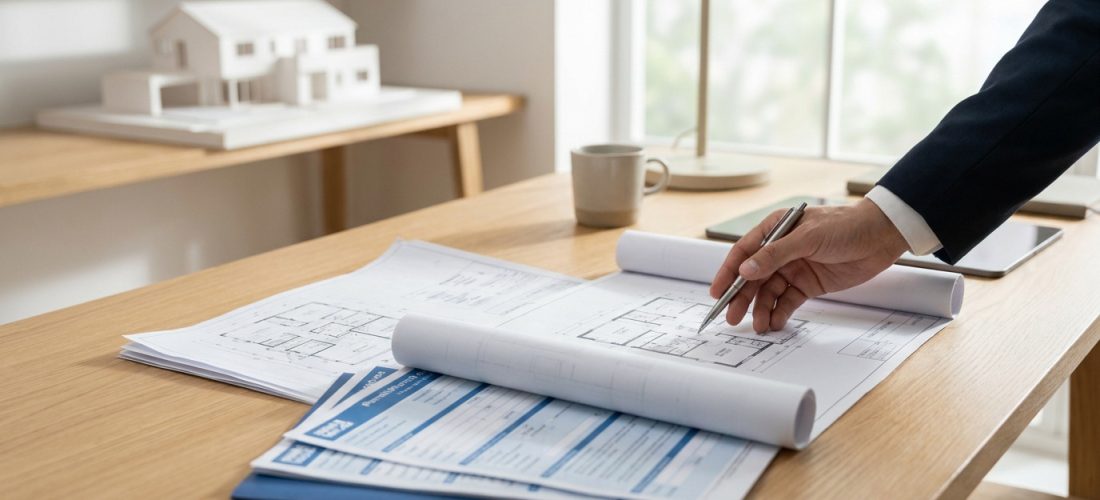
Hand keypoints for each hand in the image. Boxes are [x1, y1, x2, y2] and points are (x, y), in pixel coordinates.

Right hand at [709, 199, 909, 332]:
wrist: (881, 237)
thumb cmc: (845, 226)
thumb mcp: (807, 237)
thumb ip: (775, 254)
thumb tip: (746, 270)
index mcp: (774, 230)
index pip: (744, 252)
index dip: (728, 273)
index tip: (717, 292)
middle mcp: (780, 250)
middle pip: (753, 277)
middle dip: (741, 297)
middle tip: (732, 317)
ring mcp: (793, 268)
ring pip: (769, 292)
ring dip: (761, 309)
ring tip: (758, 326)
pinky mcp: (808, 284)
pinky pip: (787, 301)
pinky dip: (779, 312)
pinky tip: (774, 323)